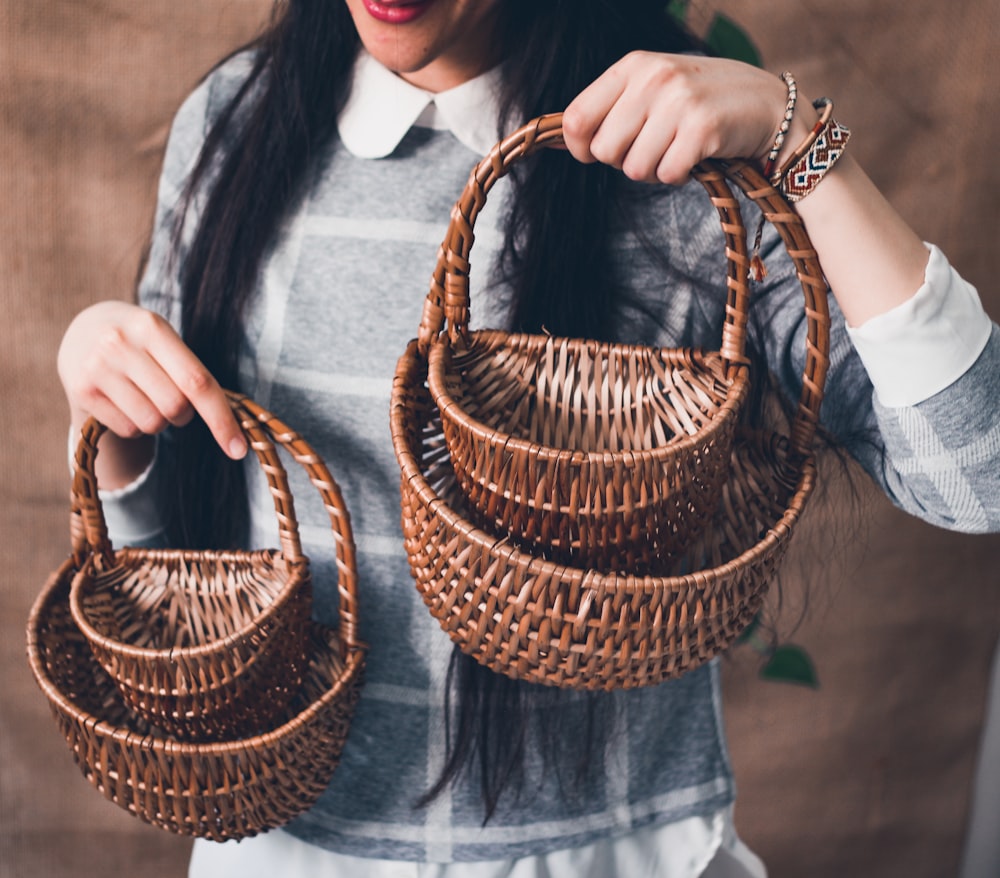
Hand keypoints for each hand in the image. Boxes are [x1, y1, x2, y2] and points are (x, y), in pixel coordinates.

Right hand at [58, 301, 246, 471]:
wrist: (84, 328)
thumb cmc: (142, 341)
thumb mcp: (164, 339)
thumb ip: (192, 374)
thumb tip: (232, 427)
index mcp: (152, 327)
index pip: (197, 382)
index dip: (221, 419)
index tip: (239, 450)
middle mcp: (120, 344)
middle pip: (176, 407)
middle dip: (183, 414)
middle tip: (170, 396)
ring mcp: (97, 367)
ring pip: (152, 423)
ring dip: (158, 421)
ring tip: (143, 395)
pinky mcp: (82, 390)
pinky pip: (128, 429)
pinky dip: (135, 425)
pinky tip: (123, 401)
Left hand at [562, 51, 791, 183]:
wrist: (765, 103)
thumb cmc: (698, 102)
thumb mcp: (652, 89)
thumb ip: (611, 109)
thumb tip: (563, 143)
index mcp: (633, 66)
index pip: (576, 118)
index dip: (580, 147)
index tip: (596, 153)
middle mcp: (653, 78)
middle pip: (604, 151)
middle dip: (623, 161)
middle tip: (652, 148)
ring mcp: (679, 101)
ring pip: (634, 169)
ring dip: (653, 171)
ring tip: (674, 150)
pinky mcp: (702, 129)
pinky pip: (666, 175)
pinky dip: (677, 176)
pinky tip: (692, 157)